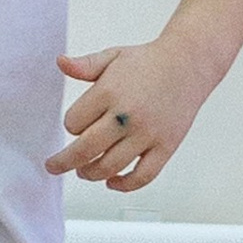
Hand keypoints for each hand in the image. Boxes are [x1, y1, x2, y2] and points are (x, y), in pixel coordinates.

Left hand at [47, 40, 206, 190]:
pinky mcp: (165, 147)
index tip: (76, 124)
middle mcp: (127, 115)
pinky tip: (112, 182)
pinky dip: (125, 185)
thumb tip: (61, 63)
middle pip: (86, 149)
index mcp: (110, 91)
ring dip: (90, 173)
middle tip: (54, 166)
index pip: (74, 122)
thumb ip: (85, 65)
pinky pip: (143, 176)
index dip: (71, 125)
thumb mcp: (112, 57)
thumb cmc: (148, 62)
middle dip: (64, 161)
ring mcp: (147, 134)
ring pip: (110, 166)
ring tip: (83, 171)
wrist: (188, 64)